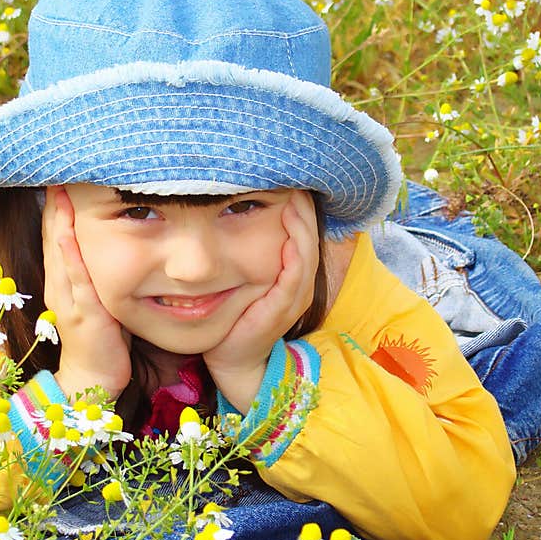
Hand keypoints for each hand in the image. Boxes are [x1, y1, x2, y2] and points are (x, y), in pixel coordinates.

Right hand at [42, 187, 131, 399]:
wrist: (93, 377)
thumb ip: (102, 269)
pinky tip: (68, 234)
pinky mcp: (82, 313)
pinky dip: (69, 255)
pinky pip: (74, 280)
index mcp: (64, 278)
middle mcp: (59, 284)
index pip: (58, 233)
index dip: (57, 204)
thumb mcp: (102, 294)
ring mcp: (67, 298)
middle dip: (53, 202)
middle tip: (55, 168)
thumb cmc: (103, 336)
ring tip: (57, 189)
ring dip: (57, 220)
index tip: (61, 174)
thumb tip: (119, 238)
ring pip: (59, 252)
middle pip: (52, 235)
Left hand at [202, 192, 319, 411]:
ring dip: (301, 227)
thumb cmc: (236, 315)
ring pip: (305, 253)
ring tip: (294, 200)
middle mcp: (300, 284)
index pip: (303, 233)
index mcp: (293, 275)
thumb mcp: (246, 278)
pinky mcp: (282, 308)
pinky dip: (294, 256)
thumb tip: (231, 213)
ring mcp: (294, 297)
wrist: (233, 357)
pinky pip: (294, 277)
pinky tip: (288, 238)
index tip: (289, 181)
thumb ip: (248, 252)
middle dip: (304, 210)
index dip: (300, 208)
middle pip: (310, 238)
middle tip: (295, 181)